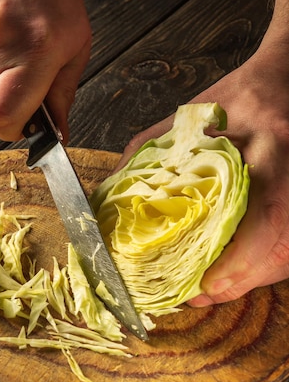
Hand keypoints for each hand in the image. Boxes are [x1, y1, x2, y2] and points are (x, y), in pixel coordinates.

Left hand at [115, 44, 288, 304]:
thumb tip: (111, 200)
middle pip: (279, 252)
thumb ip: (147, 156)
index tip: (209, 284)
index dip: (241, 260)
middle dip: (237, 282)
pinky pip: (286, 250)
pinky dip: (260, 266)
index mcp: (271, 149)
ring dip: (247, 279)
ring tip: (210, 287)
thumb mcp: (186, 119)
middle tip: (198, 294)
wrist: (283, 86)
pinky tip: (235, 268)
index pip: (268, 216)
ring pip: (284, 257)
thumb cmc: (236, 99)